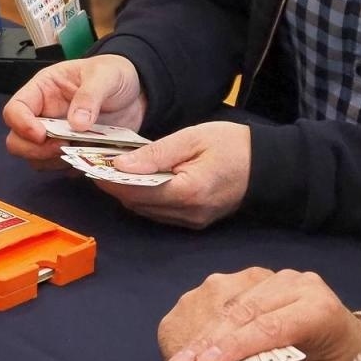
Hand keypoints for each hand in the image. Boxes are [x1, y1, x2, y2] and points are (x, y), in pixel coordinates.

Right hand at [2, 54, 146, 166]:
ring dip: (53, 161)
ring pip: (35, 158)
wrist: (138, 92)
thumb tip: (76, 124)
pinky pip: (60, 167)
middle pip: (17, 140)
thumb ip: (90, 96)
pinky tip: (90, 159)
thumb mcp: (105, 76)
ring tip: (80, 152)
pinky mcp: (71, 151)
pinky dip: (71, 168)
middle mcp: (43, 115)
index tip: (41, 134)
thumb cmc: (115, 73)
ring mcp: (55, 136)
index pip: (14, 109)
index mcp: (42, 90)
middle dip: (35, 150)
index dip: (21, 124)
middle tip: (63, 148)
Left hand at [98, 121, 250, 228]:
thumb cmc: (234, 145)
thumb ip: (155, 154)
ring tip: (110, 169)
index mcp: (188, 191)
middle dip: (114, 186)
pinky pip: (160, 212)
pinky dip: (144, 197)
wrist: (271, 167)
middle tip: (95, 164)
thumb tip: (120, 165)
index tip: (90, 165)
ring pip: (146, 210)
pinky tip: (137, 180)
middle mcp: (188, 213)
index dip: (109, 180)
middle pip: (137, 203)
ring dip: (127, 192)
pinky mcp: (195, 221)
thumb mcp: (193, 138)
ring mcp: (192, 221)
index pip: (136, 191)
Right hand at [156, 267, 360, 360]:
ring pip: (232, 302)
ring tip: (179, 360)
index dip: (236, 345)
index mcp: (320, 309)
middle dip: (210, 340)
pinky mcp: (262, 279)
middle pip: (246, 311)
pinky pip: (229, 299)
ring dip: (204, 333)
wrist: (348, 346)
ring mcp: (279, 277)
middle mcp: (299, 284)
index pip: (271, 326)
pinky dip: (209, 324)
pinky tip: (191, 344)